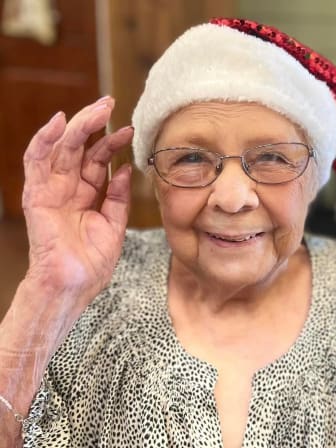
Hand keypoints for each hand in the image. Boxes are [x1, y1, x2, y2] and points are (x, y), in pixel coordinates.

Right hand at [21, 97, 133, 302]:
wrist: (73, 285)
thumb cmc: (92, 262)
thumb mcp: (114, 225)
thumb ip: (119, 197)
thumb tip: (127, 169)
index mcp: (87, 196)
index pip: (98, 161)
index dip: (112, 144)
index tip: (129, 129)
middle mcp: (68, 189)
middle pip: (80, 148)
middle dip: (95, 124)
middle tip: (110, 102)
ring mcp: (50, 190)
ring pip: (61, 148)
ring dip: (77, 126)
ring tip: (96, 108)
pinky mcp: (36, 195)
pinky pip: (36, 162)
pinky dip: (44, 140)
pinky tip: (60, 122)